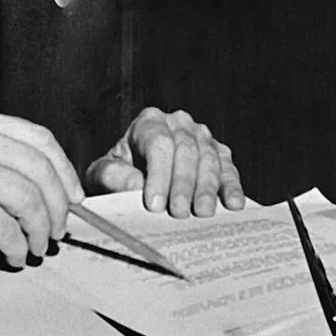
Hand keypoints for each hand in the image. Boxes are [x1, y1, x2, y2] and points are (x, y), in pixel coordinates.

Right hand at [0, 105, 81, 272]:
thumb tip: (51, 188)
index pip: (39, 139)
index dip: (64, 171)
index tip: (74, 197)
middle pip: (40, 168)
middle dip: (59, 205)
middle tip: (59, 230)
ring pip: (29, 198)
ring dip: (40, 229)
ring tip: (36, 246)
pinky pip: (7, 227)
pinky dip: (17, 246)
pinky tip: (13, 255)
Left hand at [86, 107, 245, 217]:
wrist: (134, 178)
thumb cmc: (117, 175)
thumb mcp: (102, 174)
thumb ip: (113, 176)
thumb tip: (135, 186)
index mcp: (149, 122)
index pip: (158, 143)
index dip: (158, 174)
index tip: (154, 204)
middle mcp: (179, 124)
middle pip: (186, 150)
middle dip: (183, 184)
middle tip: (179, 213)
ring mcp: (202, 137)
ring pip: (210, 159)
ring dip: (207, 188)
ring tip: (203, 213)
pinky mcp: (219, 154)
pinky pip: (228, 168)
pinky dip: (232, 186)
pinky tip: (233, 204)